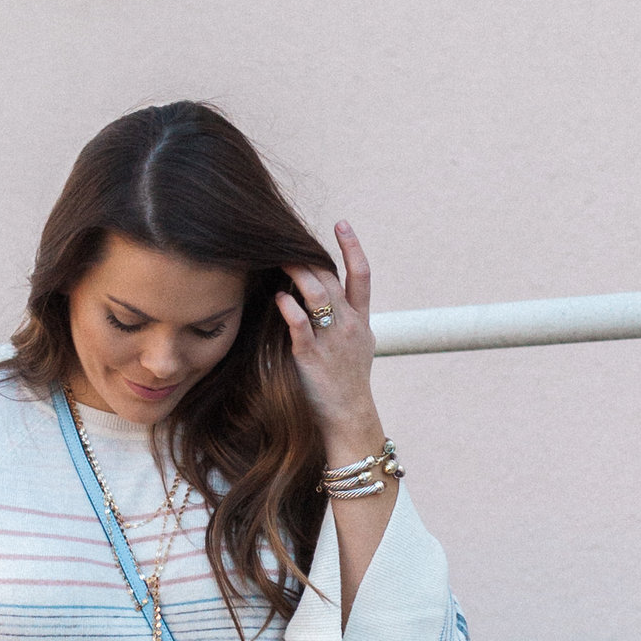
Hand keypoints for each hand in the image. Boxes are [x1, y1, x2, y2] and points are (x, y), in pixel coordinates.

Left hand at [273, 219, 383, 460]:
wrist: (350, 417)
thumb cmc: (347, 382)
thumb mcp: (357, 345)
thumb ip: (345, 319)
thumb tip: (325, 297)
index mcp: (361, 320)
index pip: (361, 275)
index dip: (353, 247)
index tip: (341, 223)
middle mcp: (349, 325)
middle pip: (331, 279)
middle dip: (310, 257)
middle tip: (287, 240)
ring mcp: (332, 341)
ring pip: (317, 295)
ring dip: (298, 274)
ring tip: (279, 259)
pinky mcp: (313, 357)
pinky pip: (301, 327)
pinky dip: (290, 309)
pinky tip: (279, 298)